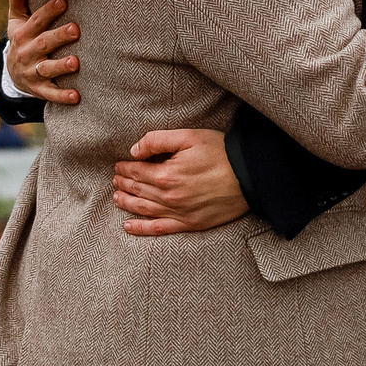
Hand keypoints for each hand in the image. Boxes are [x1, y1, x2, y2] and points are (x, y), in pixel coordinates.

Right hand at [3, 0, 80, 105]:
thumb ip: (17, 2)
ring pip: (47, 68)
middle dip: (59, 36)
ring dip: (61, 66)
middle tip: (76, 29)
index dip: (48, 11)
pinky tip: (77, 96)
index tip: (62, 1)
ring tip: (76, 62)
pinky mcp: (38, 89)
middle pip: (44, 43)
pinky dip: (62, 96)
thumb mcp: (16, 22)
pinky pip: (50, 94)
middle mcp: (26, 53)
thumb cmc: (21, 40)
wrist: (12, 74)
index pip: (36, 21)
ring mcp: (32, 72)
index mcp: (22, 34)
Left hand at [113, 129, 248, 235]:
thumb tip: (135, 151)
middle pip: (138, 191)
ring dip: (127, 204)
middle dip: (123, 184)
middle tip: (115, 180)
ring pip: (144, 210)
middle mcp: (169, 197)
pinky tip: (129, 227)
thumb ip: (157, 140)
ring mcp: (180, 213)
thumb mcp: (188, 137)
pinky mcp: (191, 224)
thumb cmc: (220, 153)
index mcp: (167, 174)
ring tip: (117, 198)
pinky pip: (160, 229)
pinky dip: (142, 229)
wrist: (250, 176)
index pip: (137, 172)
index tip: (119, 166)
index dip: (125, 168)